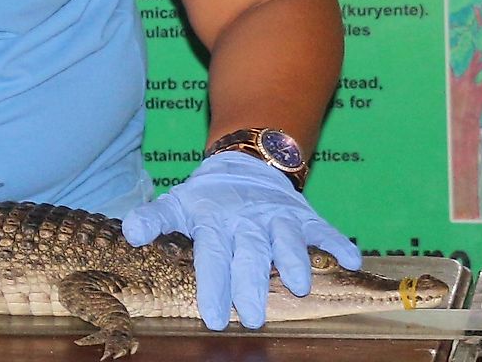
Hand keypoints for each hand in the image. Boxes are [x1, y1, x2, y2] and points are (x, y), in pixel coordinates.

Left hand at [122, 151, 359, 329]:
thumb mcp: (178, 205)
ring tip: (299, 285)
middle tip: (251, 316)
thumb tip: (129, 232)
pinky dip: (339, 243)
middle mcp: (249, 221)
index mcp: (215, 223)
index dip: (212, 284)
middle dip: (251, 284)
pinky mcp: (306, 216)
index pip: (212, 255)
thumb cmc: (208, 200)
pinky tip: (352, 259)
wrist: (247, 165)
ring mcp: (279, 218)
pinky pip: (325, 229)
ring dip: (294, 260)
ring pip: (288, 239)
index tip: (211, 316)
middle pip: (250, 254)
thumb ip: (154, 219)